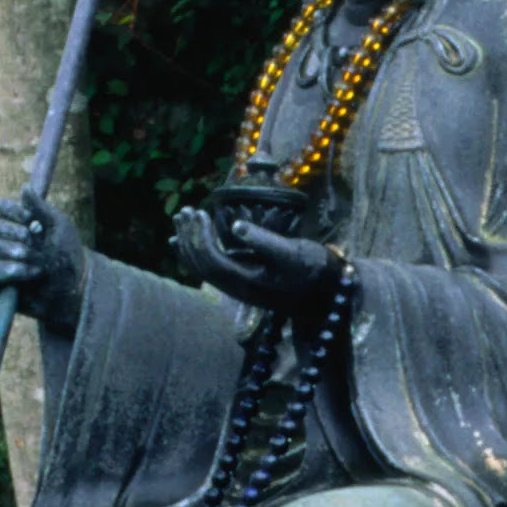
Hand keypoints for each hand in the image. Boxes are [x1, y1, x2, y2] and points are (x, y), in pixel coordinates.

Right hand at [0, 190, 87, 336]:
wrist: (74, 289)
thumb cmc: (68, 257)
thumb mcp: (59, 227)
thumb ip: (41, 208)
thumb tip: (24, 188)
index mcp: (18, 226)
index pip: (1, 209)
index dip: (12, 211)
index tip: (30, 219)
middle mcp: (5, 243)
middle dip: (18, 237)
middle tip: (37, 246)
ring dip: (16, 255)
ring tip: (38, 264)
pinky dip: (6, 271)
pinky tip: (27, 273)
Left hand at [170, 206, 341, 310]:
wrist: (324, 294)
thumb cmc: (311, 269)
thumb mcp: (291, 252)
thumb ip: (264, 241)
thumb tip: (236, 226)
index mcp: (244, 280)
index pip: (210, 259)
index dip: (199, 236)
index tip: (199, 212)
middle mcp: (235, 286)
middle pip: (199, 263)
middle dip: (188, 236)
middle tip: (184, 211)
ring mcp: (236, 285)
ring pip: (201, 266)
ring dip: (189, 242)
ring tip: (182, 218)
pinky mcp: (241, 280)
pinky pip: (210, 267)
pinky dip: (196, 251)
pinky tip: (189, 239)